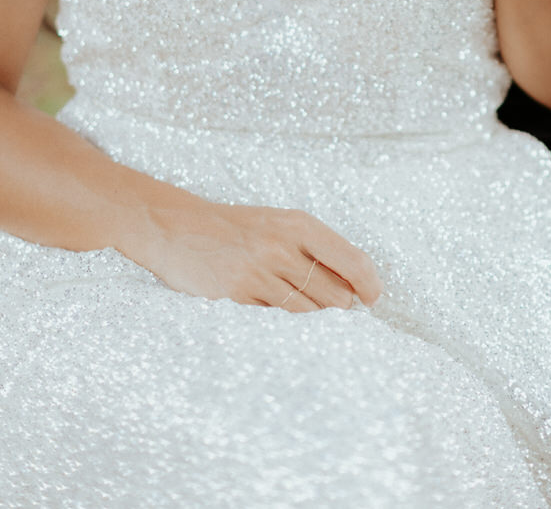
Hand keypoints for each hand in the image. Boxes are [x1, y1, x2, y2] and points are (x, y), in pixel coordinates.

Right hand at [126, 195, 382, 311]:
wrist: (177, 226)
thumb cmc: (235, 227)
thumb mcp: (277, 224)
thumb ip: (312, 249)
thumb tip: (352, 285)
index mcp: (299, 224)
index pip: (352, 259)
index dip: (369, 284)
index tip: (373, 299)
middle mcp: (283, 247)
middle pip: (334, 295)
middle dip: (340, 309)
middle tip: (336, 313)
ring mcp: (260, 273)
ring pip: (308, 313)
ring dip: (314, 322)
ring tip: (309, 319)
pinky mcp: (238, 296)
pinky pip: (275, 321)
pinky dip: (283, 326)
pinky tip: (280, 322)